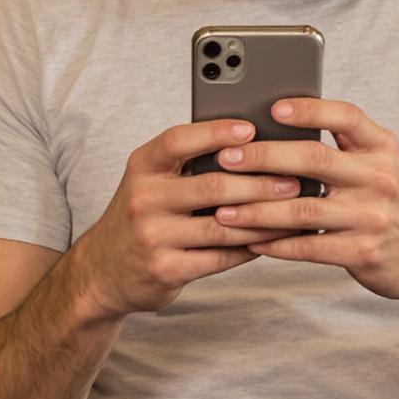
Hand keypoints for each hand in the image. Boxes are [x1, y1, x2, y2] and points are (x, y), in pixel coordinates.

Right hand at [71, 119, 303, 318]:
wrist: (103, 271)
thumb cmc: (142, 214)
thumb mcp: (150, 180)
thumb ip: (187, 163)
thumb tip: (250, 143)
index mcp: (142, 166)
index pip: (180, 140)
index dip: (216, 132)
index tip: (252, 128)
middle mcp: (143, 199)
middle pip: (212, 185)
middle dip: (260, 182)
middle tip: (294, 179)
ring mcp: (153, 237)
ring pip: (222, 226)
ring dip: (264, 219)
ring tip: (293, 211)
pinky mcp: (166, 270)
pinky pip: (219, 258)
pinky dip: (250, 248)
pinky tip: (271, 239)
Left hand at [210, 99, 398, 303]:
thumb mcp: (385, 165)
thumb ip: (346, 148)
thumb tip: (280, 129)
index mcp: (382, 147)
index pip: (345, 116)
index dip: (308, 109)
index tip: (271, 107)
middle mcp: (379, 177)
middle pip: (313, 158)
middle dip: (263, 156)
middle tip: (225, 157)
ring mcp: (372, 216)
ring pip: (302, 208)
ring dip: (257, 210)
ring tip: (223, 210)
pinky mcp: (363, 253)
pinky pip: (310, 247)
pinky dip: (277, 245)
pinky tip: (252, 243)